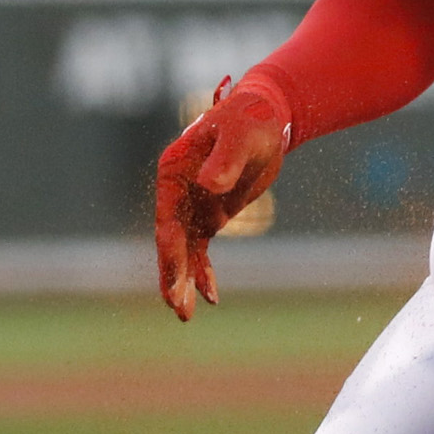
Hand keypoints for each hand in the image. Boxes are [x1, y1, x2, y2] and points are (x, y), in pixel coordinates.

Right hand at [152, 73, 291, 320]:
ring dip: (184, 282)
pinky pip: (202, 250)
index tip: (174, 279)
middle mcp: (175, 193)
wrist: (267, 118)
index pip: (166, 219)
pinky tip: (211, 297)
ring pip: (184, 252)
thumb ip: (225, 160)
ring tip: (185, 315)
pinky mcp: (211, 216)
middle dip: (172, 276)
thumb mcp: (240, 135)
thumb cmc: (250, 119)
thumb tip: (210, 185)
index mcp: (172, 172)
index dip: (169, 251)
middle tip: (177, 307)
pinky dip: (204, 273)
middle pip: (171, 242)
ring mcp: (191, 207)